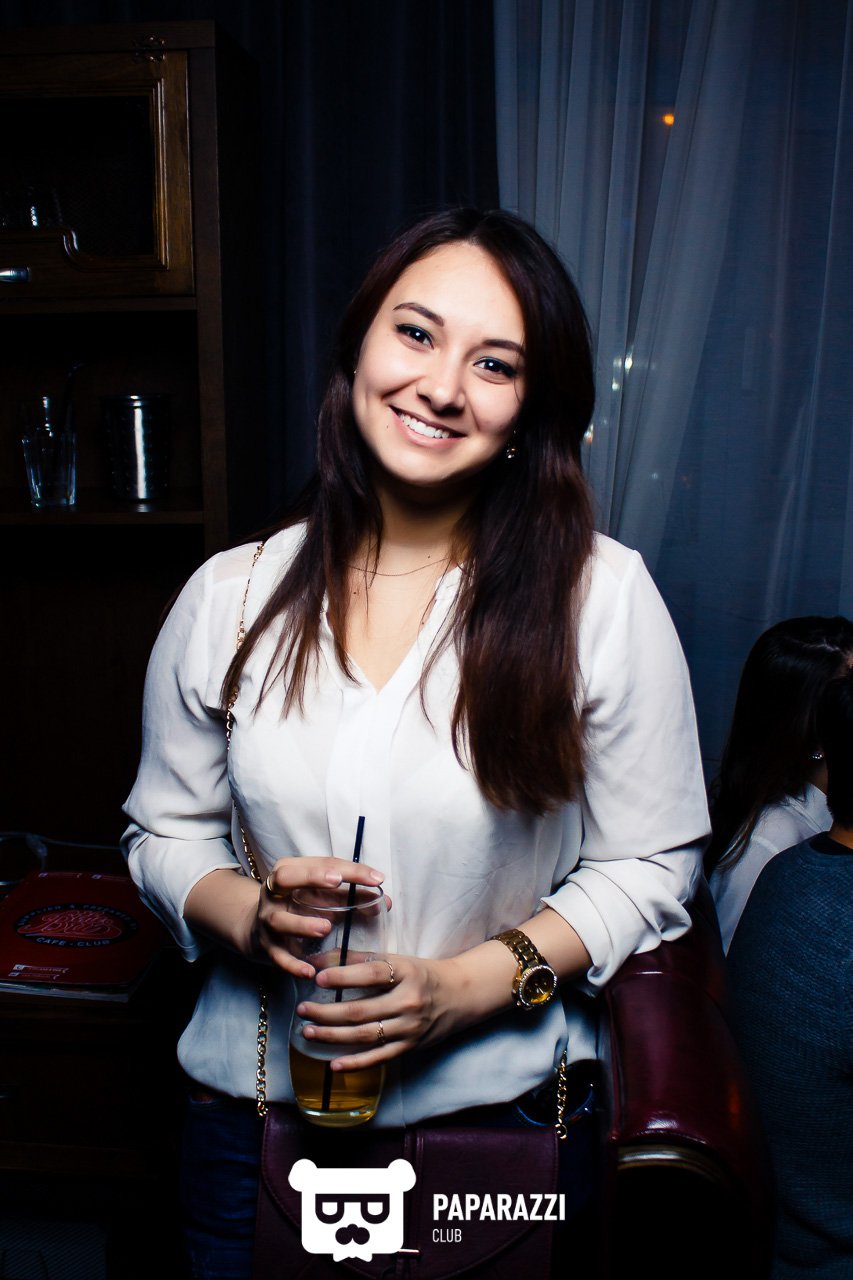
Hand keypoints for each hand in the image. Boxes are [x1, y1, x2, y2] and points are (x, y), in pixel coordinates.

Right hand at [252, 857, 384, 977]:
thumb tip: (385, 903)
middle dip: (311, 877)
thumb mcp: (323, 896)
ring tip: (325, 927)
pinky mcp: (267, 946)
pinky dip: (292, 965)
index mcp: (290, 870)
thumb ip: (352, 897)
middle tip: (337, 881)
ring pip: (280, 920)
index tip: (375, 878)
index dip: (349, 870)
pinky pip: (278, 956)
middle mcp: (274, 892)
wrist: (259, 927)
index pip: (321, 863)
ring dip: (302, 924)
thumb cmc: (301, 905)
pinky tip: (310, 971)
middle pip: (285, 878)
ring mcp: (268, 919)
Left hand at [294, 952, 464, 1071]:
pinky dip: (355, 1063)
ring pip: (364, 1036)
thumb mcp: (398, 960)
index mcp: (406, 973)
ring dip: (332, 1036)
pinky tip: (333, 1064)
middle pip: (361, 1010)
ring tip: (308, 1031)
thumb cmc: (422, 974)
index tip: (318, 978)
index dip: (343, 976)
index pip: (371, 974)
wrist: (460, 995)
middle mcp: (409, 1002)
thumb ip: (361, 960)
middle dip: (326, 1012)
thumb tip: (321, 961)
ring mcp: (410, 1028)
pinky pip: (378, 1058)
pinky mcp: (410, 1047)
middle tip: (303, 1009)